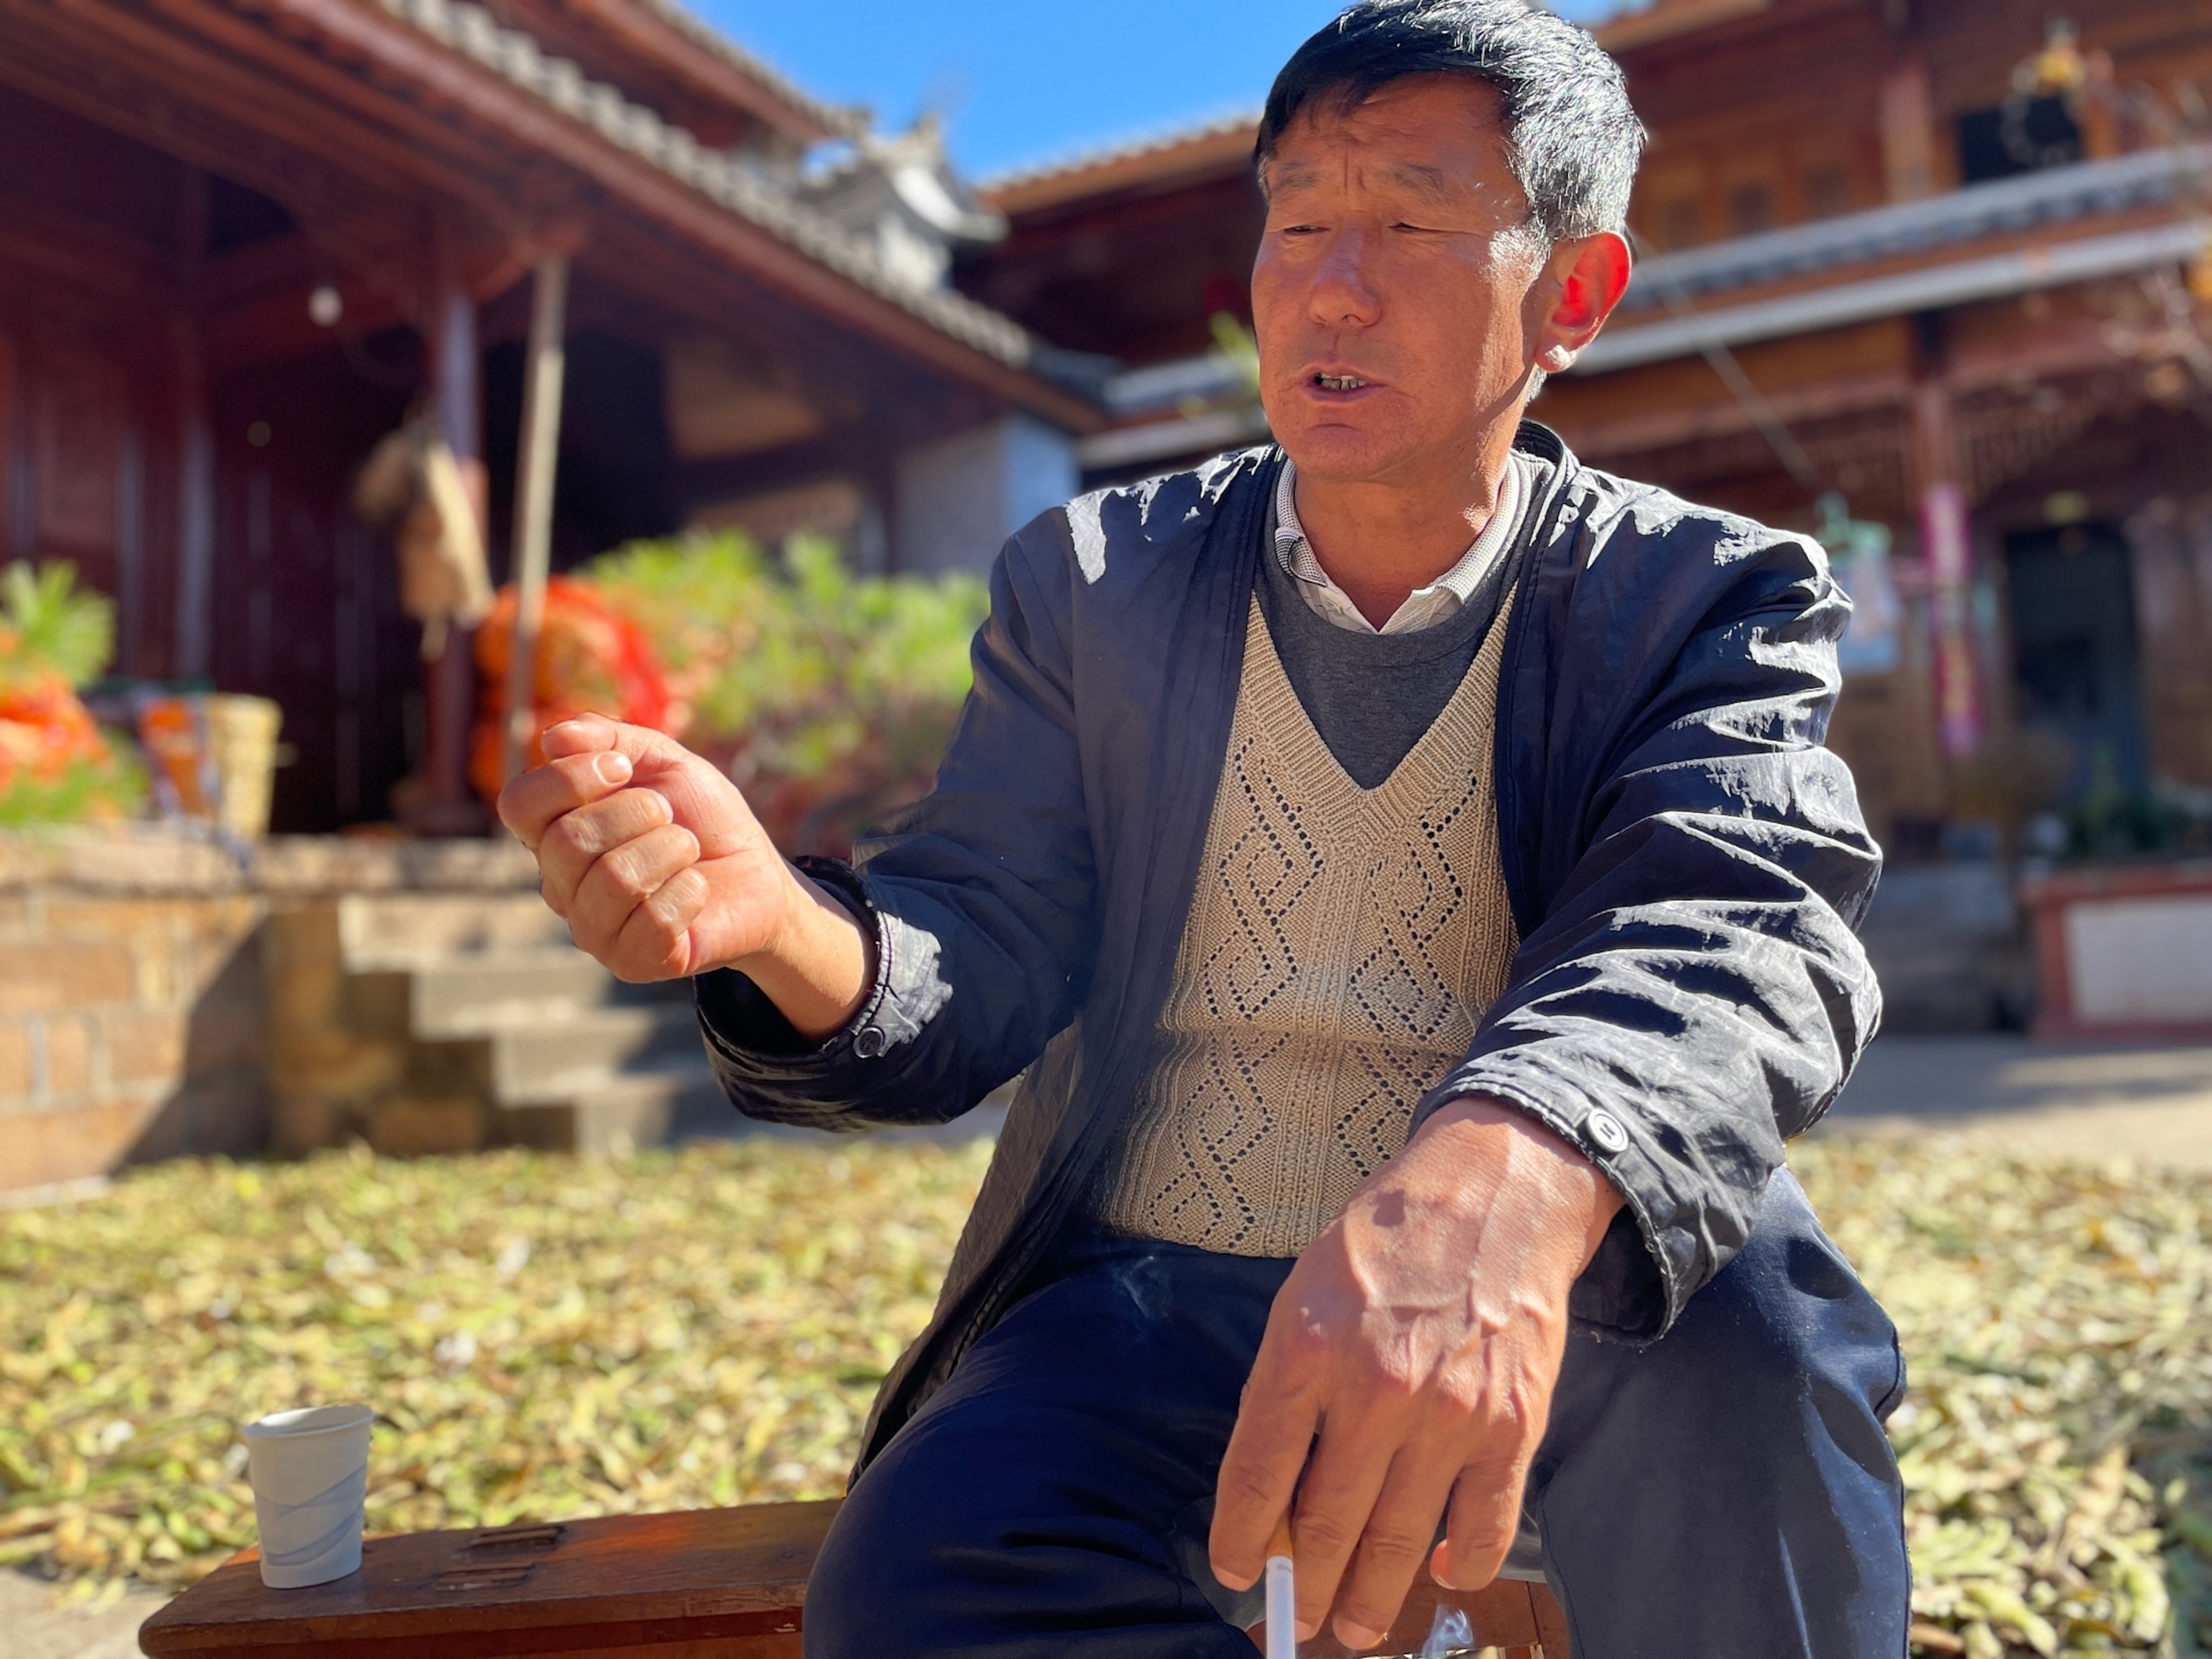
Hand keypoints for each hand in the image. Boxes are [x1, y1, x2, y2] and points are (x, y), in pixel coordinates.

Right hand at [496, 714, 869, 1035]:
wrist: (757, 874)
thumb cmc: (701, 818)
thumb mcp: (665, 762)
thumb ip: (611, 740)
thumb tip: (554, 738)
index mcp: (554, 832)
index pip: (519, 804)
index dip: (569, 778)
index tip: (623, 768)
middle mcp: (560, 885)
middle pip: (568, 841)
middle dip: (637, 812)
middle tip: (669, 815)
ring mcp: (591, 929)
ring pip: (613, 880)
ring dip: (670, 851)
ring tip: (687, 851)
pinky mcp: (631, 962)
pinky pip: (652, 922)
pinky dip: (689, 892)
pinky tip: (697, 889)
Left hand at [1208, 1098, 1623, 1648]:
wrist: (1494, 1195)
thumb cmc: (1386, 1245)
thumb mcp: (1304, 1295)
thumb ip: (1288, 1388)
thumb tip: (1279, 1493)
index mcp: (1306, 1349)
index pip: (1258, 1474)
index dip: (1242, 1538)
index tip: (1237, 1573)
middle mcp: (1375, 1390)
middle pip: (1327, 1526)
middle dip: (1305, 1588)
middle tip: (1296, 1618)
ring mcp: (1449, 1415)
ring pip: (1399, 1544)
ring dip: (1372, 1601)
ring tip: (1354, 1629)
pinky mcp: (1512, 1428)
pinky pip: (1483, 1529)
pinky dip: (1460, 1567)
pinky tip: (1440, 1573)